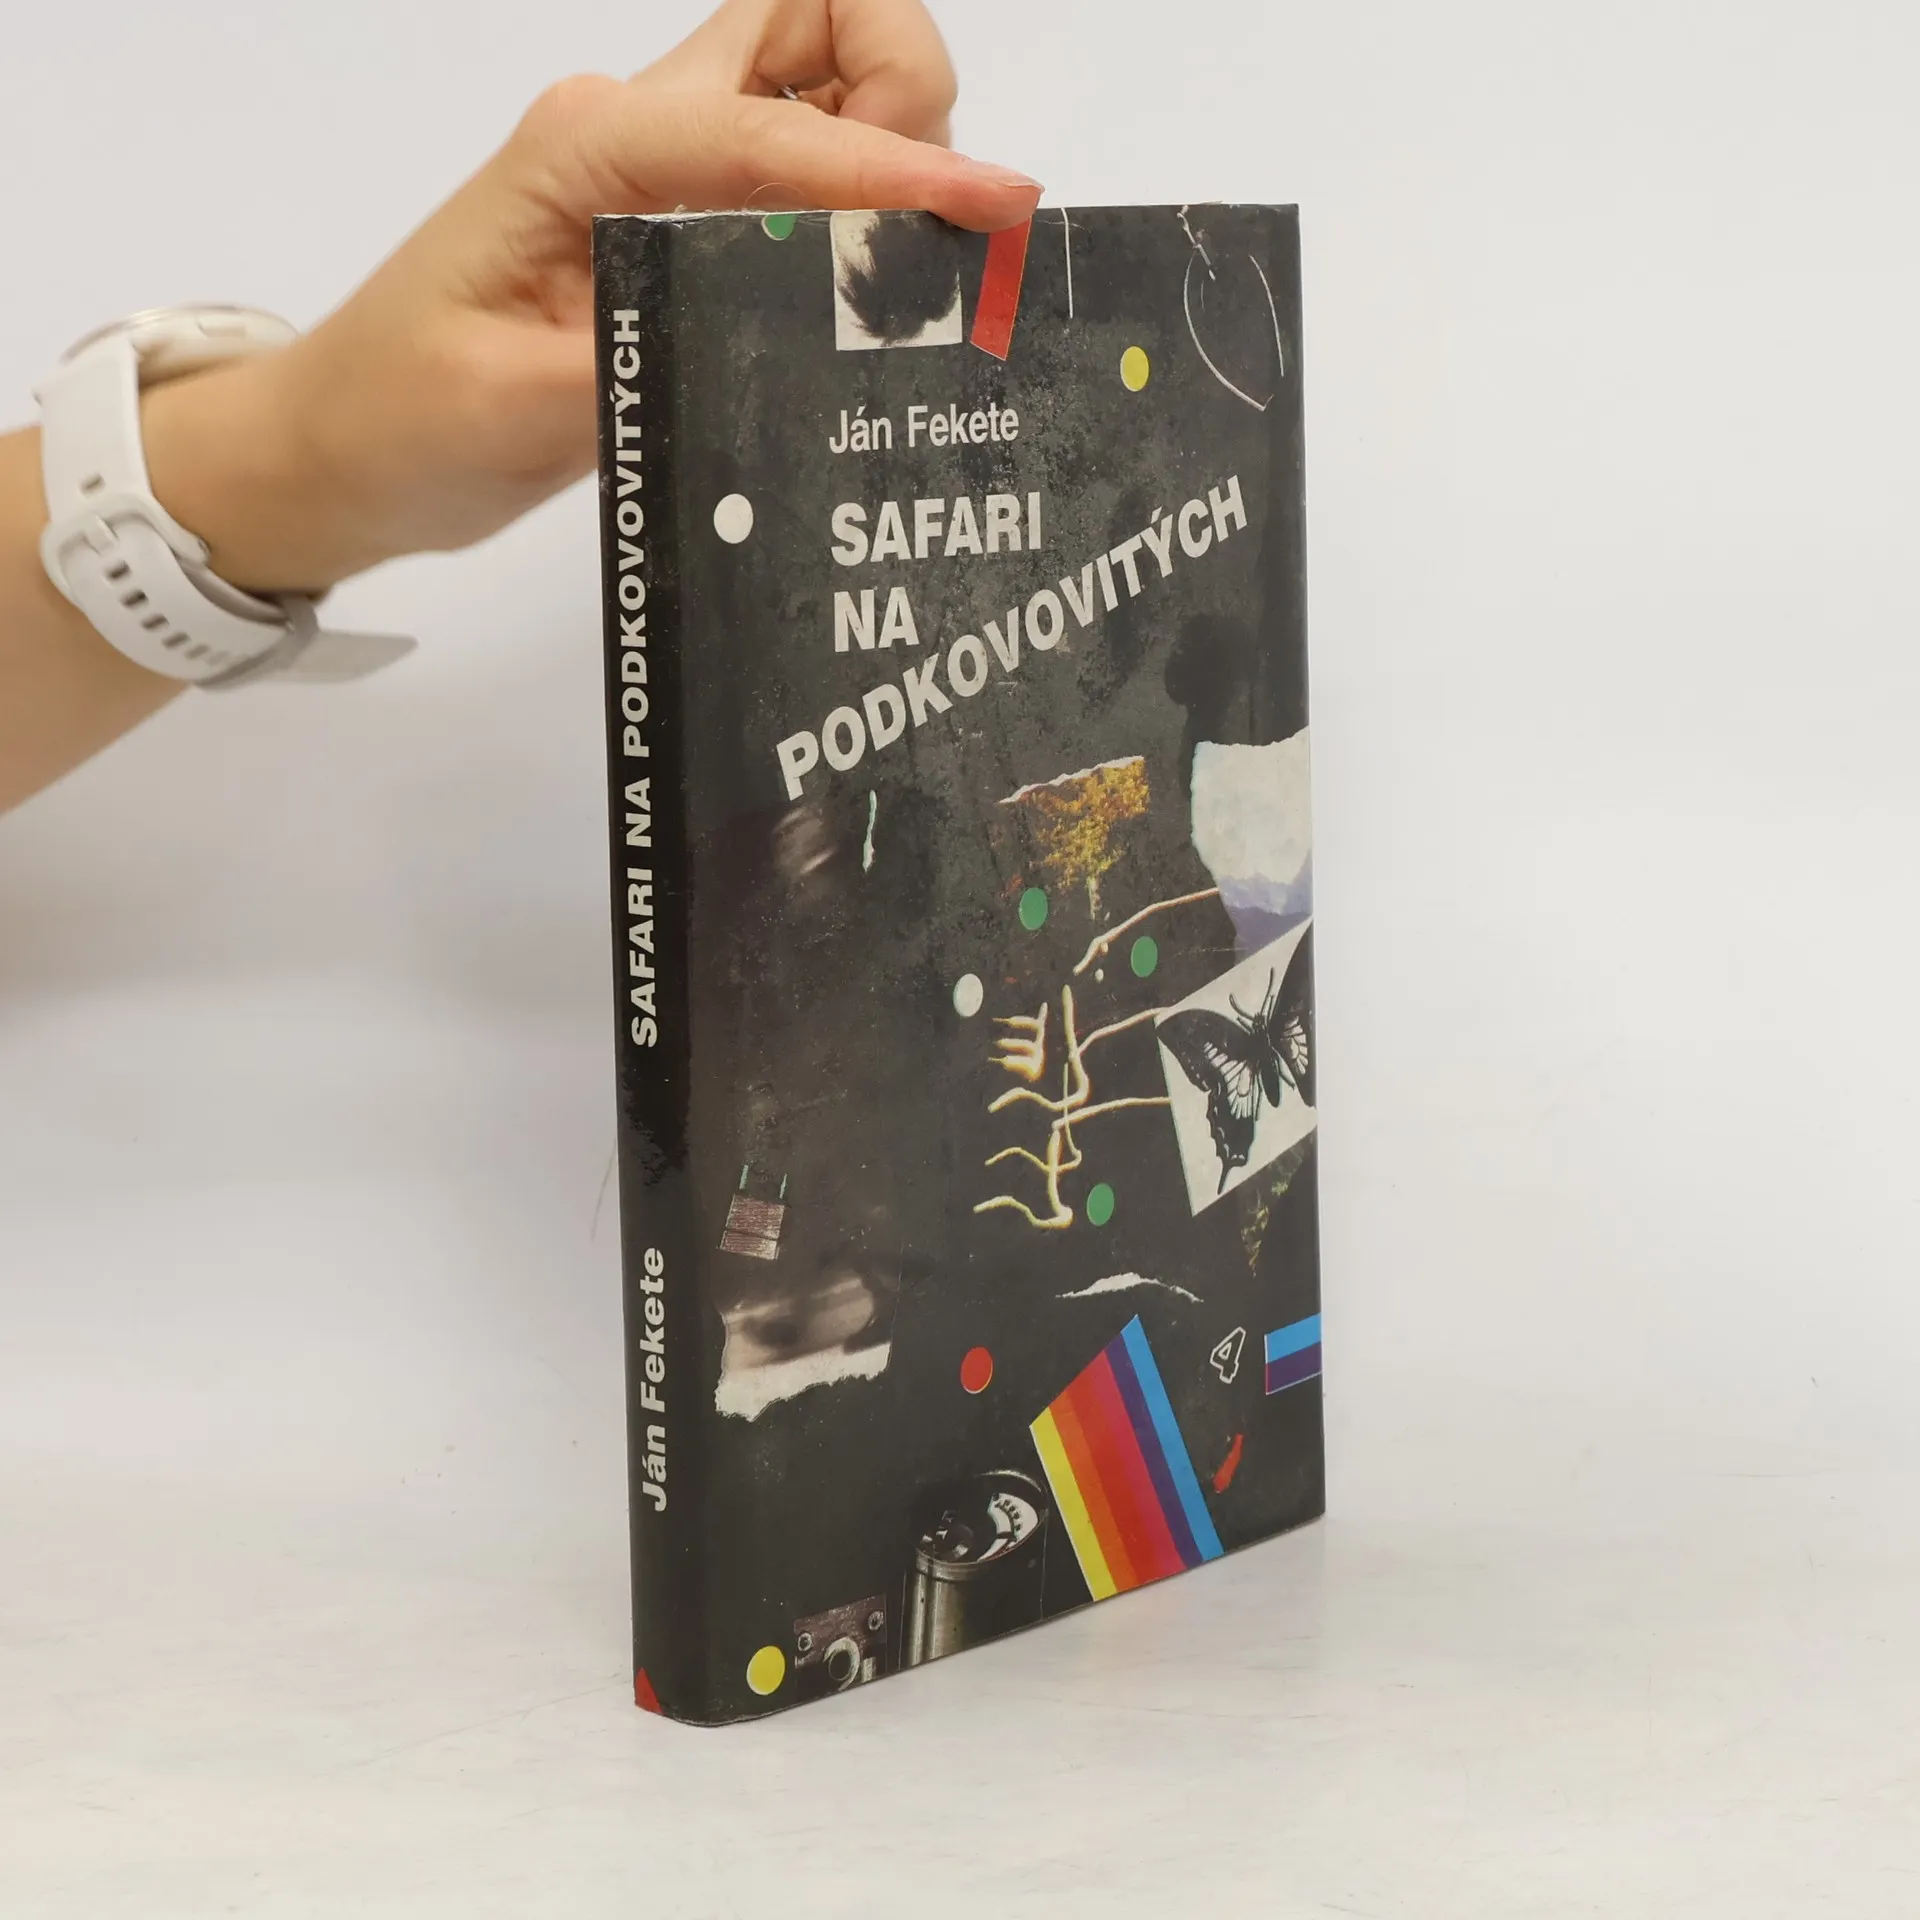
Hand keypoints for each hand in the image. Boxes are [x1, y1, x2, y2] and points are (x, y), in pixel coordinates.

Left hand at [143, 0, 1040, 594]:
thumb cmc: (405, 419)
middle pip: (818, 19)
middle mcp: (639, 132)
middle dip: (900, 92)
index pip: (781, 133)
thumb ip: (658, 352)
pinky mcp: (677, 230)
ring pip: (821, 80)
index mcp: (593, 148)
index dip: (900, 168)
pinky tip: (877, 295)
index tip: (997, 215)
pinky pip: (798, 172)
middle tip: (919, 237)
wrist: (343, 450)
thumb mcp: (517, 405)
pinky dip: (863, 200)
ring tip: (905, 274)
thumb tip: (799, 327)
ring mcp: (662, 174)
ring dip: (891, 140)